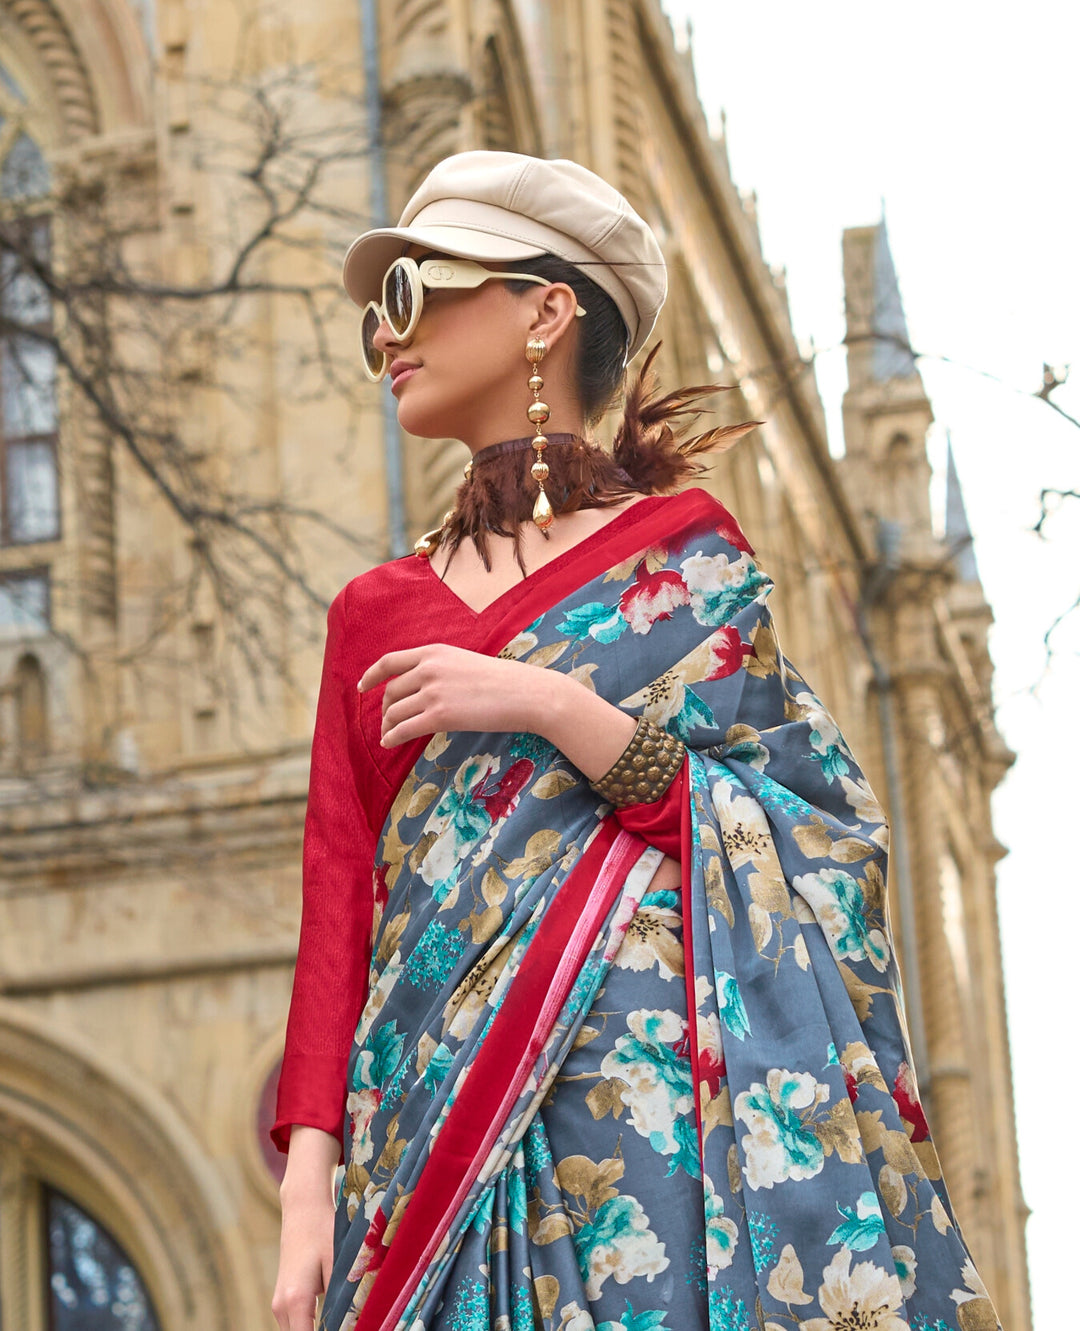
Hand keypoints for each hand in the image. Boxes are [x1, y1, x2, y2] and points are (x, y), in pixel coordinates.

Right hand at [272, 1128, 338, 1330]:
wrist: (303, 1207)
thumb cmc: (324, 1230)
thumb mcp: (338, 1264)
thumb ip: (342, 1299)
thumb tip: (352, 1322)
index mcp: (296, 1300)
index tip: (348, 1328)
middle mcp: (281, 1307)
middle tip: (350, 1323)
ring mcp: (278, 1304)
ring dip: (316, 1329)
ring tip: (345, 1320)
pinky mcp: (282, 1299)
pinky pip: (296, 1324)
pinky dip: (312, 1325)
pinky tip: (333, 1317)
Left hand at [360, 642, 636, 779]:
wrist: (527, 693)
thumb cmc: (504, 681)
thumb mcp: (466, 662)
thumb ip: (441, 669)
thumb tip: (421, 687)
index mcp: (434, 652)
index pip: (390, 661)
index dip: (371, 675)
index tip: (362, 687)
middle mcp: (429, 668)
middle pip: (390, 691)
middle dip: (384, 709)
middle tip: (387, 722)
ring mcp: (433, 691)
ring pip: (394, 712)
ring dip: (387, 726)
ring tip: (389, 736)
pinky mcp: (440, 715)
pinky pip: (404, 729)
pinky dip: (392, 738)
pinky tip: (390, 744)